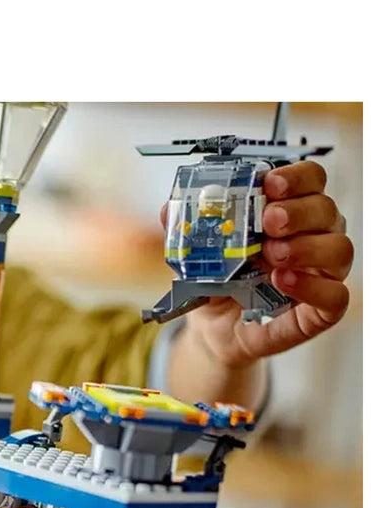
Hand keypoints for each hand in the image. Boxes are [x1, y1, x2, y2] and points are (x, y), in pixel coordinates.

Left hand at [172, 161, 351, 366]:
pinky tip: (283, 281)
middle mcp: (312, 237)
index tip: (270, 183)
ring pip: (339, 249)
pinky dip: (314, 287)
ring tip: (272, 255)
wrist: (213, 330)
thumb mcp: (196, 254)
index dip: (296, 177)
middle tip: (268, 221)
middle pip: (326, 210)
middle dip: (298, 210)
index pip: (310, 181)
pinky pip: (336, 295)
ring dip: (307, 247)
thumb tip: (169, 209)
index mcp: (288, 213)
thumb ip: (187, 230)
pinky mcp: (320, 309)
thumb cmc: (215, 283)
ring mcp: (320, 273)